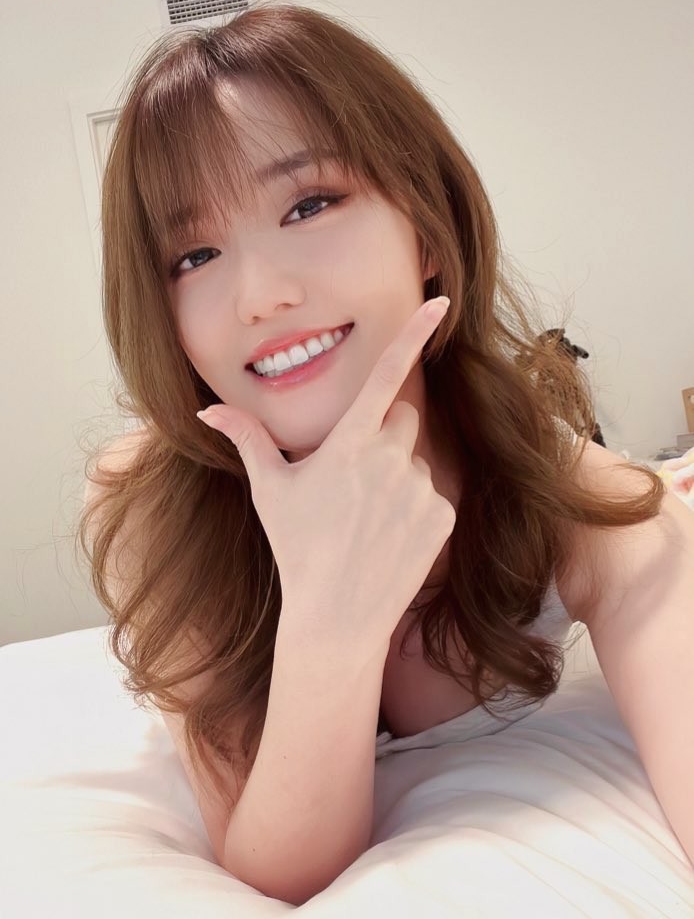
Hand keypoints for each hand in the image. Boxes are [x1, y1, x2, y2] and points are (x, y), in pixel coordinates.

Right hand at [197, 297, 455, 656]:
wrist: (336, 616)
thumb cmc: (297, 549)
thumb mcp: (270, 491)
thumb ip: (247, 439)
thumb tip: (206, 408)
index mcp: (349, 443)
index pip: (387, 376)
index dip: (416, 334)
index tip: (443, 302)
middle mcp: (390, 459)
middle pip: (403, 419)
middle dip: (385, 435)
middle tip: (356, 476)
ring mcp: (421, 489)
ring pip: (418, 459)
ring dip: (399, 475)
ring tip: (369, 518)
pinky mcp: (443, 517)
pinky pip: (434, 494)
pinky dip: (417, 508)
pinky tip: (390, 537)